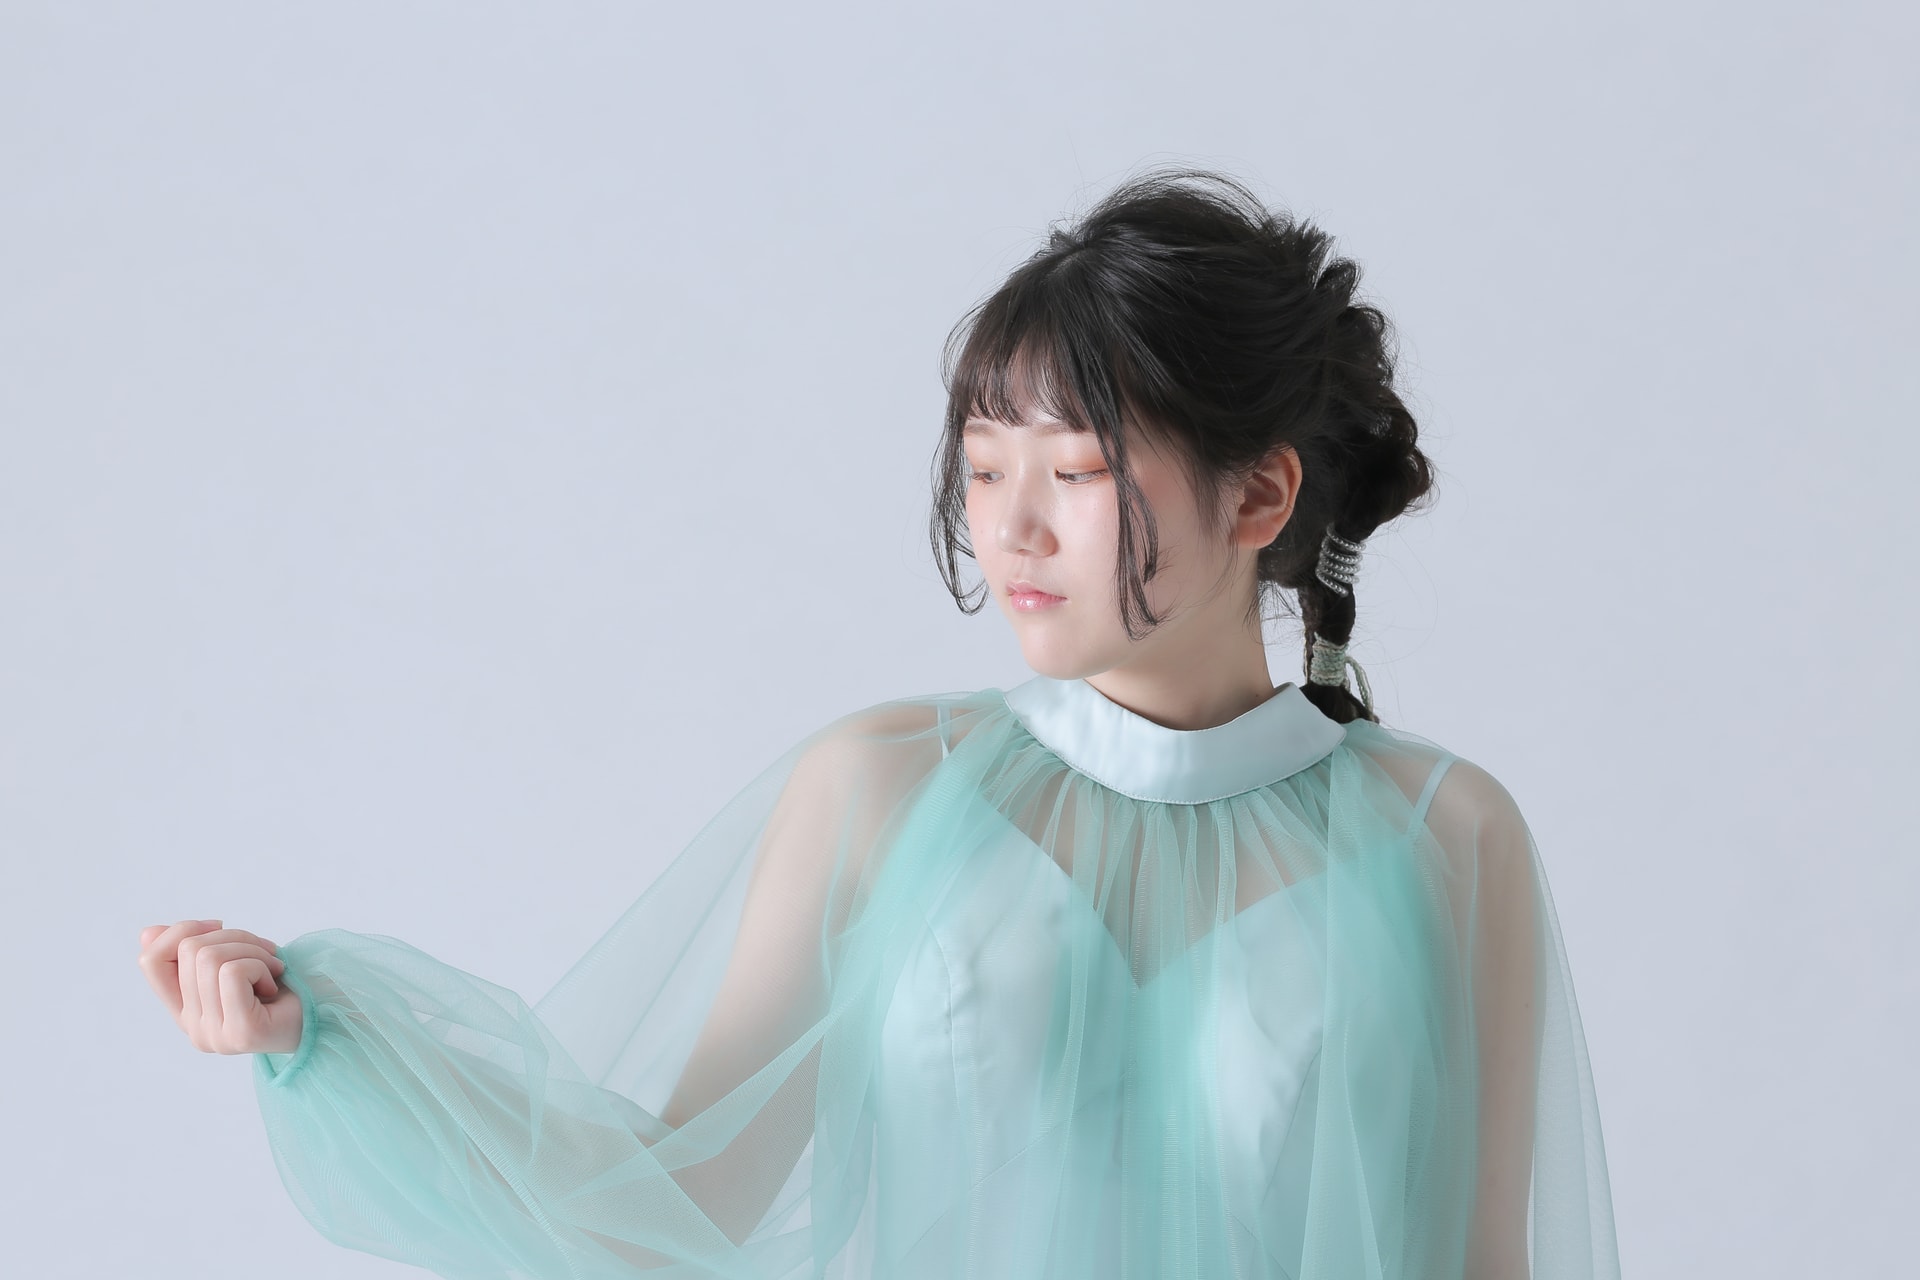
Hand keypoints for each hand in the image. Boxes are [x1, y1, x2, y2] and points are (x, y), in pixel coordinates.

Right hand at [136, 919, 302, 1055]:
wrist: (327, 1015)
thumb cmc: (282, 985)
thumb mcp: (234, 960)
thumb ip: (194, 951)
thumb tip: (148, 931)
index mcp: (185, 1010)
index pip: (150, 962)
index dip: (178, 932)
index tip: (216, 926)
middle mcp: (193, 1029)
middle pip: (189, 950)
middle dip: (234, 936)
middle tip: (265, 952)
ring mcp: (214, 1035)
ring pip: (210, 958)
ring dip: (252, 950)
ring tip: (272, 969)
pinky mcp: (240, 1032)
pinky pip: (234, 973)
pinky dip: (262, 965)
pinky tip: (276, 983)